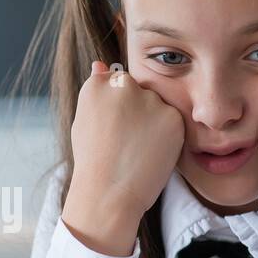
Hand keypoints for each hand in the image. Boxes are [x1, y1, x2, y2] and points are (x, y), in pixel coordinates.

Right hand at [61, 61, 184, 255]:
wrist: (109, 193)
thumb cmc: (93, 161)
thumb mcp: (84, 121)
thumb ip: (96, 90)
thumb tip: (101, 64)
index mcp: (97, 85)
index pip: (117, 82)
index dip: (118, 108)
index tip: (113, 128)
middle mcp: (123, 85)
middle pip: (139, 89)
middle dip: (137, 109)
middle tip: (127, 141)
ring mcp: (149, 99)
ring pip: (158, 104)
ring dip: (154, 121)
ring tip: (138, 149)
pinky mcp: (171, 116)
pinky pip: (173, 120)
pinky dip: (167, 135)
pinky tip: (151, 152)